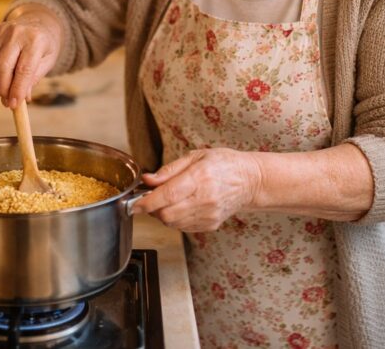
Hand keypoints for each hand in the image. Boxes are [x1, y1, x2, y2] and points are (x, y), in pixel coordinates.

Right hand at [0, 4, 62, 107]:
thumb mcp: (47, 62)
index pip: (24, 70)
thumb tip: (21, 98)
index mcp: (36, 40)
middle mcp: (17, 33)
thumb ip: (33, 79)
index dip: (17, 89)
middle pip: (3, 66)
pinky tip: (2, 70)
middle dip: (3, 88)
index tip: (13, 104)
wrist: (38, 22)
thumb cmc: (44, 46)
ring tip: (7, 85)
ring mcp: (3, 30)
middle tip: (6, 101)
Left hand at [131, 148, 261, 231]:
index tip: (134, 204)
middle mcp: (205, 199)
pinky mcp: (210, 225)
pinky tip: (182, 207)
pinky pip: (183, 228)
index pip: (167, 195)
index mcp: (200, 177)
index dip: (146, 202)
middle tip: (152, 198)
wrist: (250, 181)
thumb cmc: (223, 164)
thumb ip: (169, 170)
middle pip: (166, 214)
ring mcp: (209, 215)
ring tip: (168, 201)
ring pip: (173, 223)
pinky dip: (175, 220)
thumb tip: (148, 180)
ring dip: (163, 214)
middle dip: (152, 209)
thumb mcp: (196, 156)